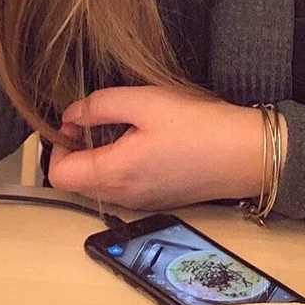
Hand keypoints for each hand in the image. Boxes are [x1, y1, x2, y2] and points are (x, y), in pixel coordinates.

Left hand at [47, 86, 281, 211]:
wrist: (248, 154)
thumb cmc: (199, 126)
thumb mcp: (145, 102)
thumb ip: (100, 106)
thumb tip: (72, 114)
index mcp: (115, 174)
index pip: (59, 174)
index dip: (56, 146)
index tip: (75, 121)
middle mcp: (123, 197)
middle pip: (76, 183)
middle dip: (76, 151)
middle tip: (95, 120)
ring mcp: (141, 202)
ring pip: (98, 185)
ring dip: (98, 158)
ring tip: (122, 128)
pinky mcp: (157, 200)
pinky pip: (122, 187)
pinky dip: (119, 166)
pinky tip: (142, 142)